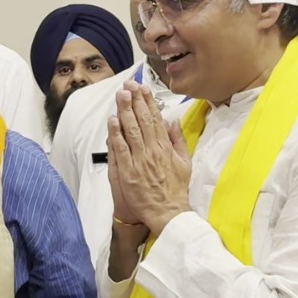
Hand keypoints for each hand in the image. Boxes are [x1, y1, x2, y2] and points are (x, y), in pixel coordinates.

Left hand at [108, 84, 191, 234]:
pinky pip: (121, 150)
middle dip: (134, 100)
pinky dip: (116, 134)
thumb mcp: (184, 162)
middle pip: (142, 121)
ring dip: (125, 111)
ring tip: (120, 96)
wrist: (168, 212)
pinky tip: (112, 121)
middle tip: (128, 85)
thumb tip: (172, 121)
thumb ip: (178, 140)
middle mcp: (153, 151)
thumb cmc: (176, 189)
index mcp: (166, 147)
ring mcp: (140, 161)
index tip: (142, 88)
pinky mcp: (128, 172)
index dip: (148, 102)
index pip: (155, 119)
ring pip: (131, 131)